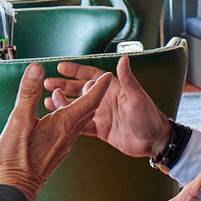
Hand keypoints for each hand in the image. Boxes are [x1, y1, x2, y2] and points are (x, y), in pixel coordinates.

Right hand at [0, 63, 112, 200]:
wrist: (17, 187)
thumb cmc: (17, 156)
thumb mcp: (19, 120)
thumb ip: (29, 93)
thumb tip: (37, 69)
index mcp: (64, 123)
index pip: (90, 100)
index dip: (99, 86)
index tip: (106, 75)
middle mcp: (69, 133)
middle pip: (87, 109)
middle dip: (90, 92)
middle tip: (89, 80)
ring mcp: (64, 143)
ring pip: (78, 119)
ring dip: (76, 104)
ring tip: (64, 92)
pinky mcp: (58, 149)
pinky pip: (69, 128)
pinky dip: (66, 116)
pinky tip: (55, 114)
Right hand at [43, 56, 171, 158]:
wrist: (153, 142)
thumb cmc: (149, 117)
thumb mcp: (138, 98)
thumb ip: (128, 79)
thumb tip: (123, 58)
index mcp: (113, 90)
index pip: (91, 76)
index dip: (76, 71)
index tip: (60, 67)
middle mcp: (105, 100)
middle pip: (80, 90)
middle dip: (63, 86)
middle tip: (47, 83)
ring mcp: (102, 115)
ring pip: (77, 107)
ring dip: (63, 103)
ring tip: (46, 101)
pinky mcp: (101, 130)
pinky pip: (81, 124)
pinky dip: (69, 121)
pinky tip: (57, 119)